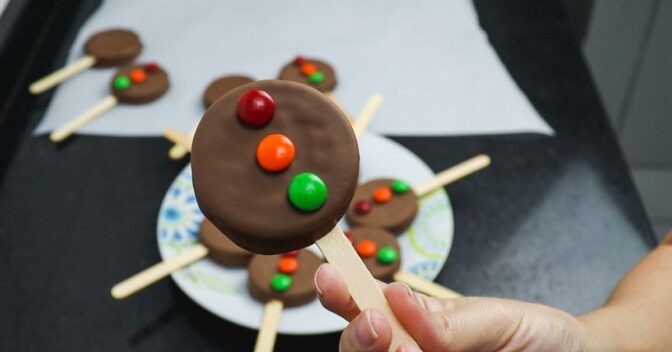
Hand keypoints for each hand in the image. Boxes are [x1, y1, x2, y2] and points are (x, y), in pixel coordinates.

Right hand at [314, 263, 606, 351]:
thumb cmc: (539, 337)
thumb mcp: (499, 317)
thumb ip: (450, 320)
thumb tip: (396, 298)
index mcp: (416, 320)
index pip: (365, 304)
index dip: (340, 290)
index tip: (330, 277)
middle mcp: (409, 351)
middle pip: (357, 347)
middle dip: (358, 336)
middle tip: (378, 325)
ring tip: (410, 351)